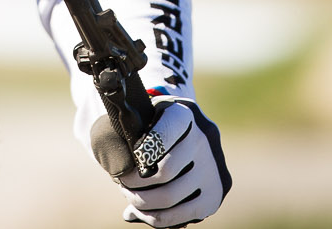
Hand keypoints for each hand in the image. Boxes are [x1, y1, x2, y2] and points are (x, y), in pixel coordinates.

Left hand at [103, 100, 230, 226]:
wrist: (194, 134)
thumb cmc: (158, 126)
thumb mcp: (147, 117)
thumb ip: (131, 137)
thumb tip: (117, 168)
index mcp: (185, 114)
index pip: (161, 137)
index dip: (139, 154)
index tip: (124, 163)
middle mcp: (204, 139)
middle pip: (164, 173)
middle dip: (134, 184)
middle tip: (122, 183)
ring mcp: (213, 168)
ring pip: (170, 197)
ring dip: (141, 202)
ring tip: (130, 196)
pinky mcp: (214, 194)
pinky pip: (180, 215)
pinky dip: (155, 217)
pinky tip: (142, 211)